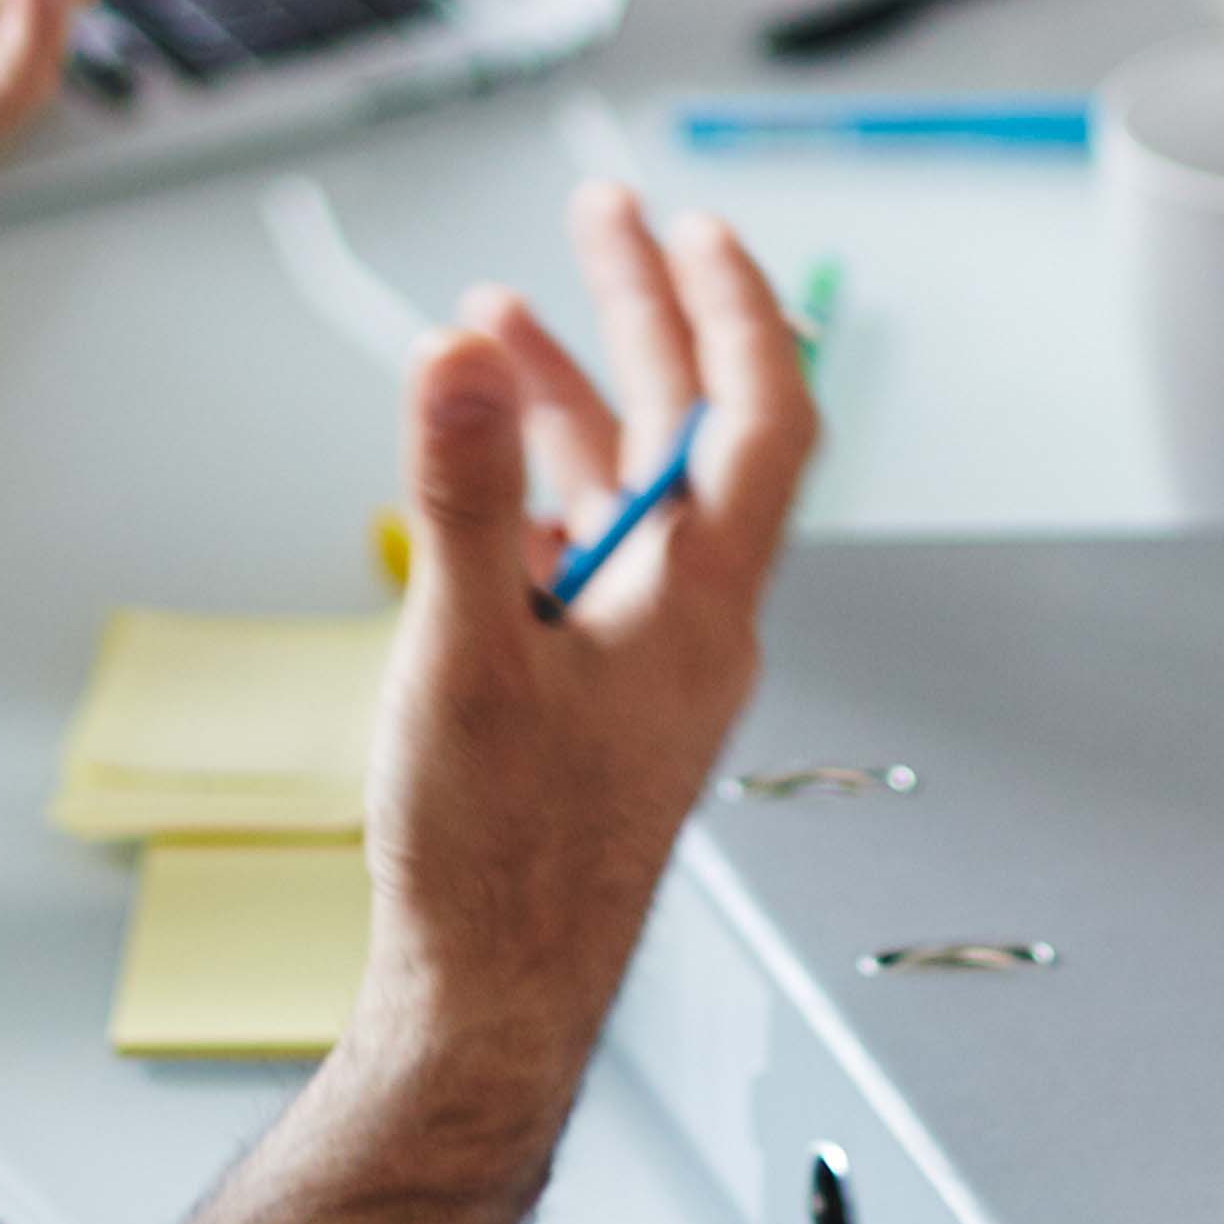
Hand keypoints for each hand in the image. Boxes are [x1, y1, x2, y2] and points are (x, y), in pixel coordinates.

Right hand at [359, 182, 822, 1081]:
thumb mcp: (464, 652)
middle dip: (646, 314)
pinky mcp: (599, 704)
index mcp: (698, 601)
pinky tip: (478, 483)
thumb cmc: (499, 864)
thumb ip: (464, 494)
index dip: (736, 306)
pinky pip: (588, 561)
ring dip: (572, 400)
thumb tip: (462, 358)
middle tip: (603, 217)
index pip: (761, 415)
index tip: (693, 223)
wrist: (490, 1006)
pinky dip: (538, 495)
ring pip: (629, 494)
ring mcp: (647, 664)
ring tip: (492, 327)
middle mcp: (691, 622)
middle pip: (692, 431)